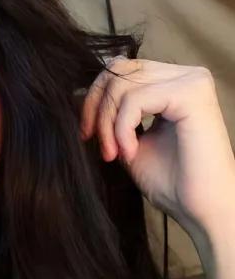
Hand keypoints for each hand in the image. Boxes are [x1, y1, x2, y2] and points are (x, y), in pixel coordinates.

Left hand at [79, 56, 234, 243]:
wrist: (201, 210)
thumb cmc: (171, 183)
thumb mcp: (129, 141)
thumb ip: (112, 117)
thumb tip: (78, 94)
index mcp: (173, 83)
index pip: (121, 69)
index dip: (95, 98)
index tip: (86, 134)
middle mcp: (186, 76)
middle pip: (118, 70)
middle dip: (97, 109)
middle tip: (95, 144)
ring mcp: (191, 82)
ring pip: (123, 85)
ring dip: (108, 124)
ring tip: (113, 154)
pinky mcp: (191, 94)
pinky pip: (135, 100)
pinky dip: (122, 129)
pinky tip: (129, 153)